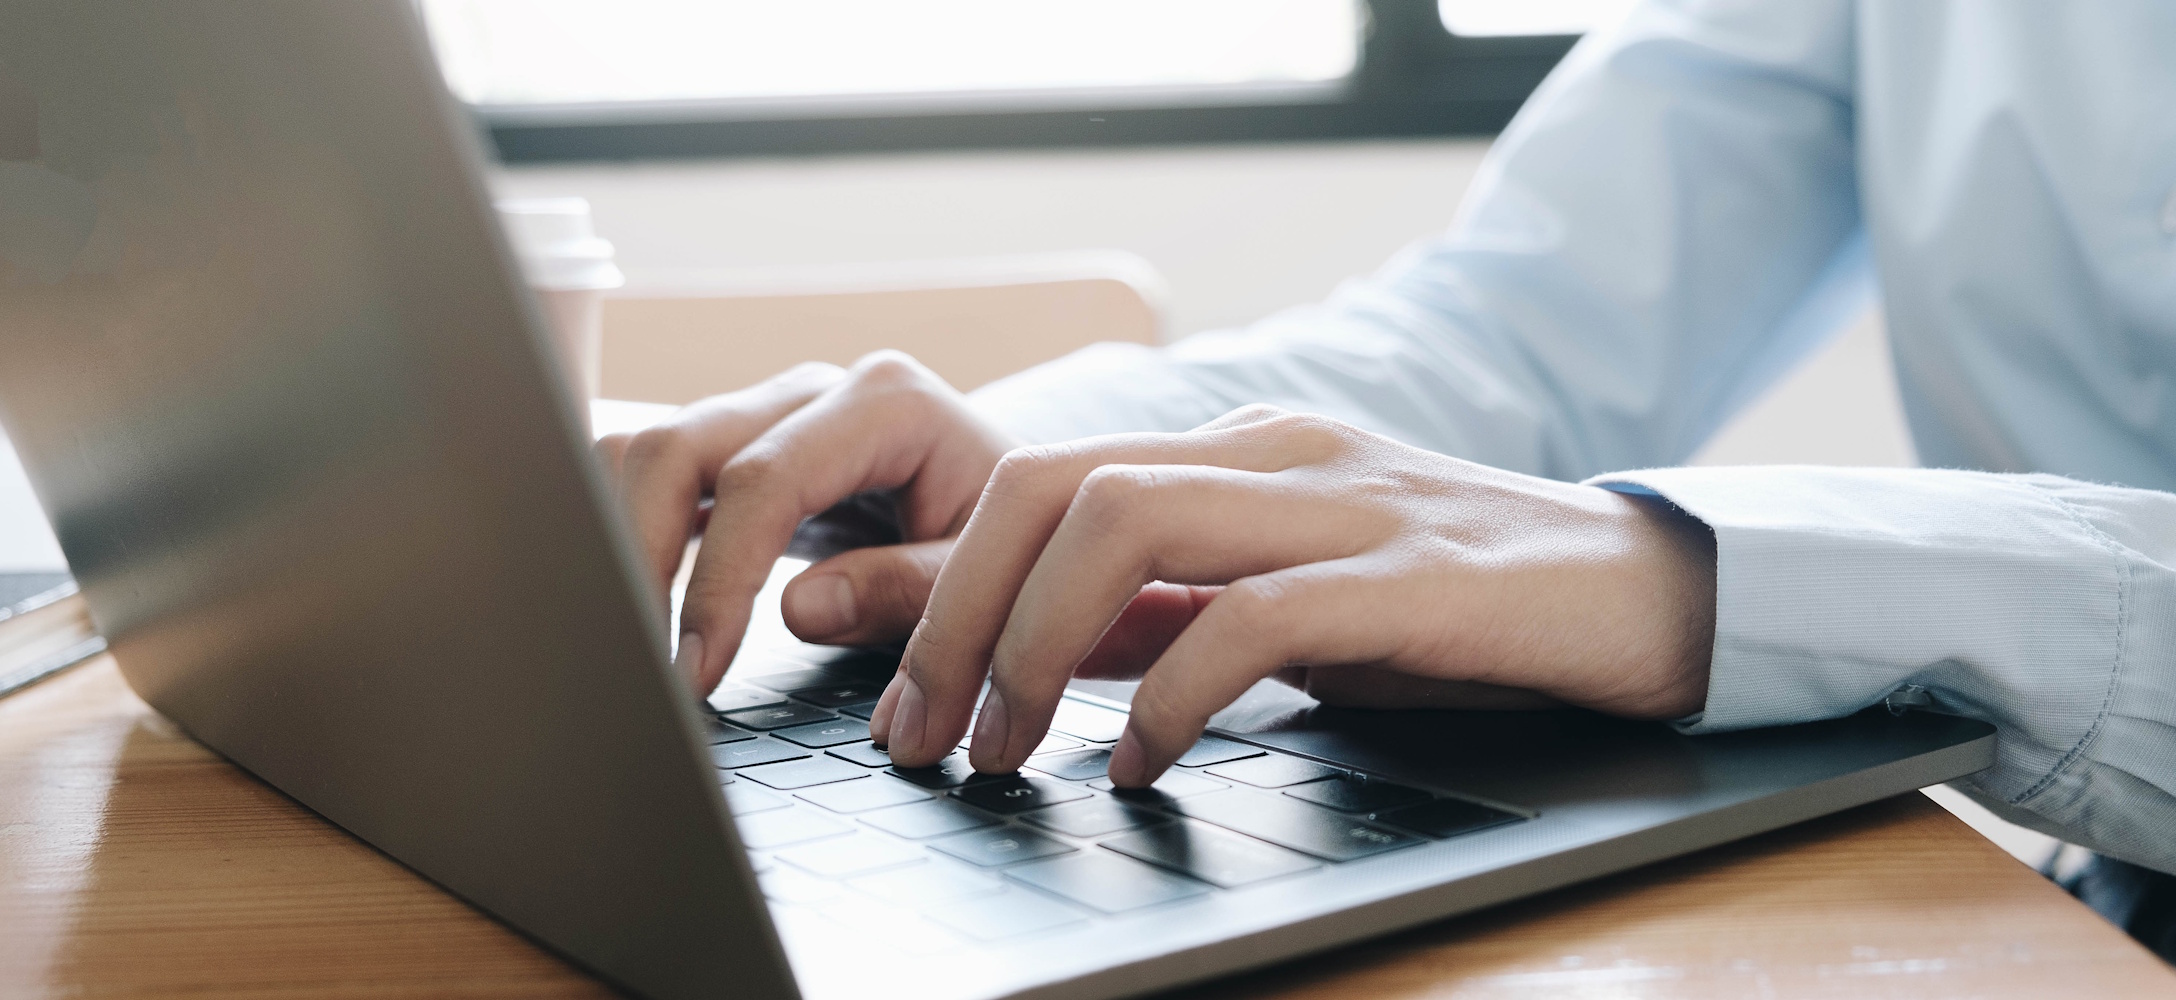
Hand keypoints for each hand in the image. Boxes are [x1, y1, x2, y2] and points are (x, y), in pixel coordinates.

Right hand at [595, 352, 1017, 693]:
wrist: (1020, 509)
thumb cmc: (1012, 540)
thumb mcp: (985, 573)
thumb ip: (905, 588)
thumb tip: (799, 608)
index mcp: (885, 404)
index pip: (764, 480)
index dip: (719, 579)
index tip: (700, 668)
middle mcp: (812, 393)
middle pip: (678, 446)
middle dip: (640, 556)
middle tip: (643, 662)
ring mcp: (768, 414)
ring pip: (646, 451)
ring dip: (620, 541)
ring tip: (632, 641)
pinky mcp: (740, 452)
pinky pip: (658, 476)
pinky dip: (629, 533)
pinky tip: (635, 606)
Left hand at [875, 405, 1716, 785]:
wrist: (1642, 597)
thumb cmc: (1453, 609)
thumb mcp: (1280, 604)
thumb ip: (1160, 615)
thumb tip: (1027, 653)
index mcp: (1232, 449)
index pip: (1038, 477)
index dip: (940, 583)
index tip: (902, 696)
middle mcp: (1271, 451)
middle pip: (1049, 484)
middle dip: (954, 613)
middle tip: (926, 735)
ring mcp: (1340, 501)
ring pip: (1121, 521)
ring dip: (1031, 646)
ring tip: (1009, 750)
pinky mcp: (1409, 577)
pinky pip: (1249, 620)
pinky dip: (1169, 701)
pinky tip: (1145, 769)